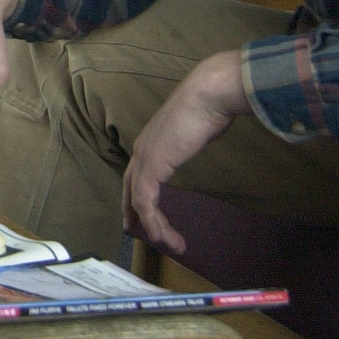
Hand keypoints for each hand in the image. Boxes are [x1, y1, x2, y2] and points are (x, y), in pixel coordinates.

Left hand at [121, 49, 248, 255]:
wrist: (208, 95)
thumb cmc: (209, 106)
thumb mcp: (197, 126)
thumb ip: (193, 135)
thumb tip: (203, 132)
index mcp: (152, 139)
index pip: (136, 172)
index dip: (135, 193)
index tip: (141, 210)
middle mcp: (143, 148)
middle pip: (128, 187)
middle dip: (131, 210)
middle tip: (133, 230)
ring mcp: (144, 157)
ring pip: (138, 200)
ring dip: (154, 226)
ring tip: (171, 243)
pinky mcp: (152, 166)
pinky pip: (146, 202)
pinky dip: (154, 221)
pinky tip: (164, 235)